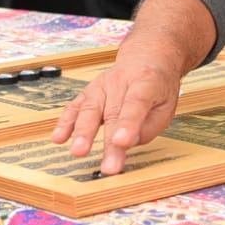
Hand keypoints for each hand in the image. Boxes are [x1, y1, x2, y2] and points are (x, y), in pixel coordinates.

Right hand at [51, 49, 187, 175]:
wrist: (145, 57)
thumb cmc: (157, 86)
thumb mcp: (166, 105)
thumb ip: (149, 126)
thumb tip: (126, 144)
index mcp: (146, 81)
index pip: (136, 103)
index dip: (129, 123)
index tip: (122, 142)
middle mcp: (120, 81)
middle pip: (113, 113)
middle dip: (109, 143)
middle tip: (108, 167)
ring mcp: (101, 85)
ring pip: (90, 109)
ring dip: (83, 132)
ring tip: (78, 152)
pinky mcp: (88, 92)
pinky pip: (75, 107)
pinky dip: (66, 122)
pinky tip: (58, 138)